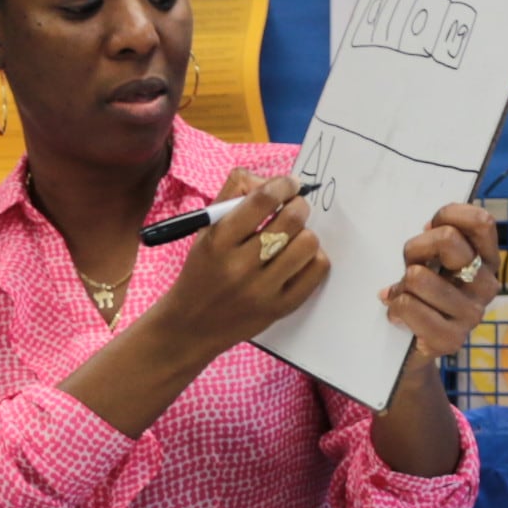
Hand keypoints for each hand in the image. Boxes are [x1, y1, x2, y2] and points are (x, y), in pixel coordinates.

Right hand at [140, 170, 325, 357]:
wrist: (191, 326)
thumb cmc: (201, 271)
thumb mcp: (205, 230)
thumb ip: (233, 196)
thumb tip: (271, 181)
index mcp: (218, 241)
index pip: (263, 199)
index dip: (284, 184)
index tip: (289, 184)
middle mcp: (240, 266)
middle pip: (291, 219)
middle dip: (299, 205)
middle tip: (294, 208)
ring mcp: (262, 290)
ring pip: (307, 244)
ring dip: (305, 233)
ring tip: (293, 238)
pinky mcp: (280, 308)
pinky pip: (315, 272)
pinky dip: (313, 258)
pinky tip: (298, 258)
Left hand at [384, 201, 504, 360]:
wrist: (413, 347)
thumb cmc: (422, 292)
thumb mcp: (433, 258)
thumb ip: (439, 238)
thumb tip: (431, 226)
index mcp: (488, 260)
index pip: (482, 222)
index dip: (448, 215)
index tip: (429, 227)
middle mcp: (487, 285)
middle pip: (447, 239)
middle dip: (415, 248)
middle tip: (409, 265)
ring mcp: (472, 314)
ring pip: (418, 276)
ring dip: (401, 284)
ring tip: (403, 294)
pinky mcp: (452, 339)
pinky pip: (408, 305)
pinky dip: (394, 307)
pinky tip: (398, 314)